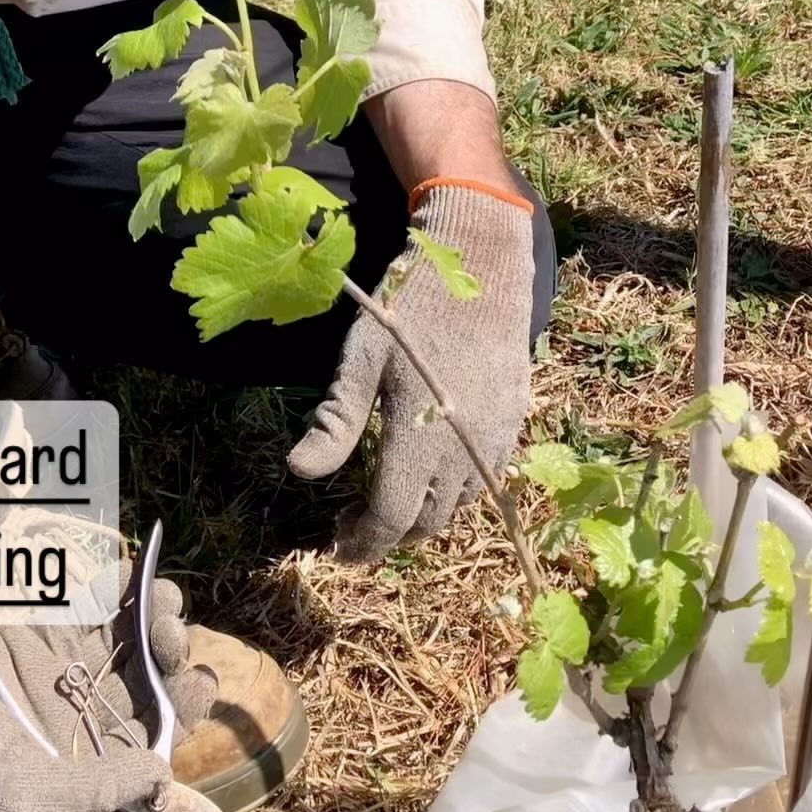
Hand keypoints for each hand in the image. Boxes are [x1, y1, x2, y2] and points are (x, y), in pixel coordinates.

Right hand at [0, 563, 217, 811]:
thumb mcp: (26, 792)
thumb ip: (97, 786)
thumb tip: (163, 777)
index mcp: (83, 763)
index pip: (151, 737)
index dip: (182, 708)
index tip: (198, 680)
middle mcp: (79, 715)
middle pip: (145, 681)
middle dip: (169, 653)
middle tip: (169, 630)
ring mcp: (61, 668)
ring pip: (125, 639)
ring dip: (152, 615)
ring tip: (162, 598)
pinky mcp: (40, 631)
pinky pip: (90, 607)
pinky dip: (116, 589)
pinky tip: (134, 575)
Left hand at [289, 186, 533, 559]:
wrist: (482, 265)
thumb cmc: (411, 307)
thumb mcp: (362, 356)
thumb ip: (336, 420)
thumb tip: (299, 471)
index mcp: (421, 437)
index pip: (390, 517)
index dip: (363, 542)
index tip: (337, 546)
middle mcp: (463, 450)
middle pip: (426, 523)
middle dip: (388, 534)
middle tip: (353, 521)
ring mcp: (494, 439)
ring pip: (457, 506)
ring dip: (421, 515)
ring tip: (388, 498)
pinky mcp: (512, 423)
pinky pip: (483, 479)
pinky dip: (452, 491)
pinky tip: (428, 469)